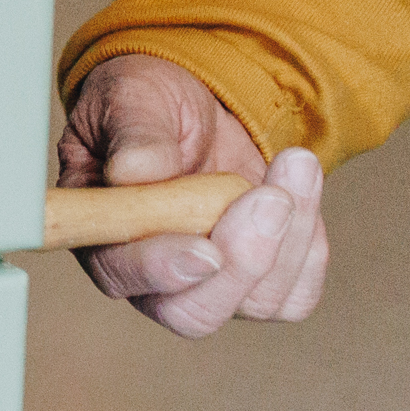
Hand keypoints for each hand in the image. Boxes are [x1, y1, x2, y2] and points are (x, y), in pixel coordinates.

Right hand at [59, 53, 329, 334]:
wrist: (202, 104)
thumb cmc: (150, 104)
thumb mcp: (132, 97)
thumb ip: (133, 134)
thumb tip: (132, 171)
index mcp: (100, 231)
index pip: (118, 274)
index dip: (159, 271)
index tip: (205, 250)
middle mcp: (149, 274)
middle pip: (193, 313)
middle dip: (242, 261)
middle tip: (270, 196)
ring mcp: (208, 285)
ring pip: (256, 302)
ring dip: (288, 236)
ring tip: (295, 163)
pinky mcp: (258, 286)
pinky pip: (295, 296)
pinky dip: (309, 245)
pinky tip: (299, 192)